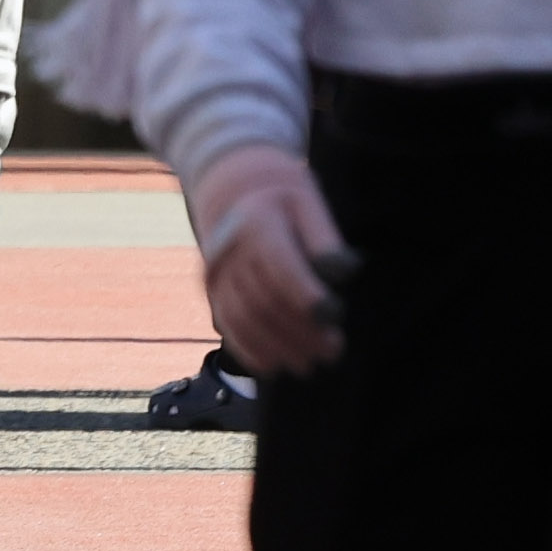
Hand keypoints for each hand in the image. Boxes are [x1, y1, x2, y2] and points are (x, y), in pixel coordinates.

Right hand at [185, 143, 354, 380]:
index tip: (333, 315)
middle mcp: (229, 250)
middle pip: (264, 299)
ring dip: (277, 346)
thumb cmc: (281, 197)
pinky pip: (225, 324)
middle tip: (332, 351)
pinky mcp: (210, 289)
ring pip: (243, 317)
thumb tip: (341, 271)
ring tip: (308, 364)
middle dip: (300, 331)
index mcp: (257, 223)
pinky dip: (247, 349)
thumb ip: (324, 238)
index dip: (306, 295)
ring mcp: (215, 272)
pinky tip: (273, 366)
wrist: (230, 185)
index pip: (280, 266)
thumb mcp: (308, 201)